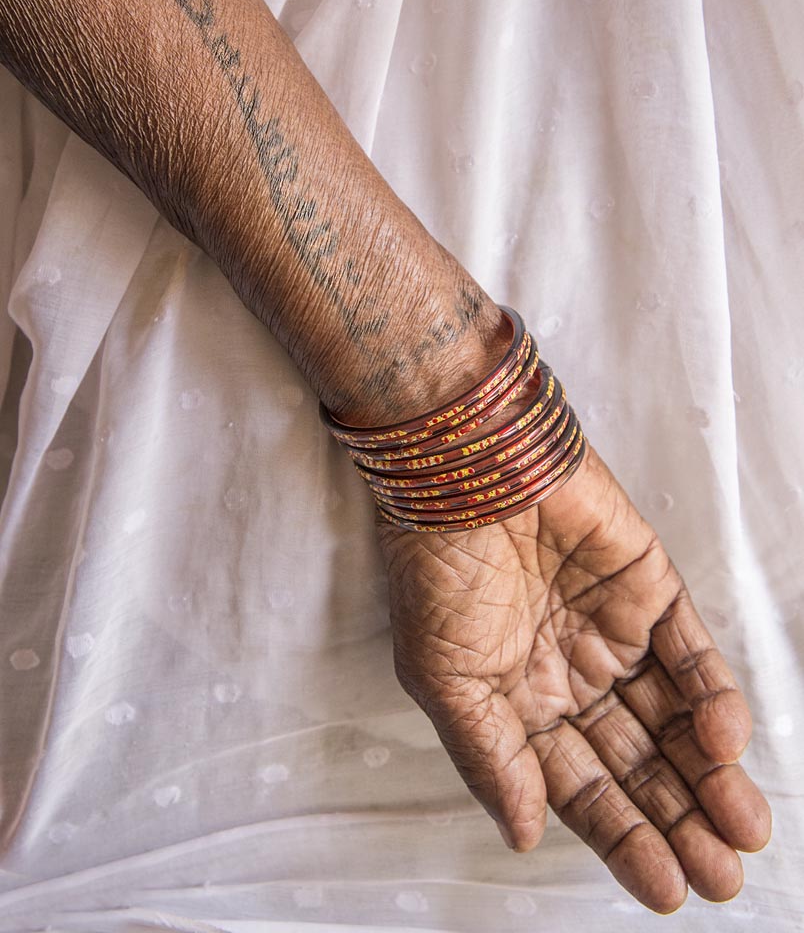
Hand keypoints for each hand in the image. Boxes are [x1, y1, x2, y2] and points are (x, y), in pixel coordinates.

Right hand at [375, 440, 771, 913]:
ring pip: (674, 716)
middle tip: (722, 876)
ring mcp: (613, 629)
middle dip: (679, 819)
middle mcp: (570, 672)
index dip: (623, 837)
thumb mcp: (444, 679)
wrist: (465, 470)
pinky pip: (693, 651)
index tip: (666, 888)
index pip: (581, 785)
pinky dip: (712, 697)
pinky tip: (722, 741)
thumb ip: (490, 758)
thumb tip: (523, 833)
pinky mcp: (649, 584)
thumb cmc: (435, 567)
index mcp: (518, 702)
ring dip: (709, 773)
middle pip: (637, 761)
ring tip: (742, 828)